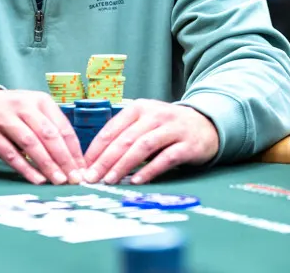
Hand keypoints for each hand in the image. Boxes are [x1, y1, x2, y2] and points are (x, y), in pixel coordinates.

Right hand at [0, 88, 83, 184]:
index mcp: (39, 100)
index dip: (74, 151)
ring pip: (30, 143)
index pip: (62, 128)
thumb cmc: (10, 113)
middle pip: (48, 135)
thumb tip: (74, 162)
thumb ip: (51, 130)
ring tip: (59, 181)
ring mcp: (4, 118)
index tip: (82, 170)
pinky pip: (10, 154)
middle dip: (64, 159)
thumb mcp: (32, 112)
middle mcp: (23, 106)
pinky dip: (26, 168)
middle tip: (74, 179)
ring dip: (47, 164)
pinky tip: (38, 180)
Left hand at [80, 99, 218, 184]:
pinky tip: (137, 180)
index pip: (112, 128)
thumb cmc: (167, 127)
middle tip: (92, 177)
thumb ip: (124, 136)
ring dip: (123, 165)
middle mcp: (154, 115)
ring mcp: (172, 129)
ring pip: (142, 146)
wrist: (206, 125)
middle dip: (105, 160)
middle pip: (125, 138)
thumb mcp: (144, 123)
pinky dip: (150, 170)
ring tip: (110, 180)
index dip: (96, 148)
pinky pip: (166, 158)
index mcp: (139, 108)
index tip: (84, 165)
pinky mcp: (188, 145)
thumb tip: (96, 160)